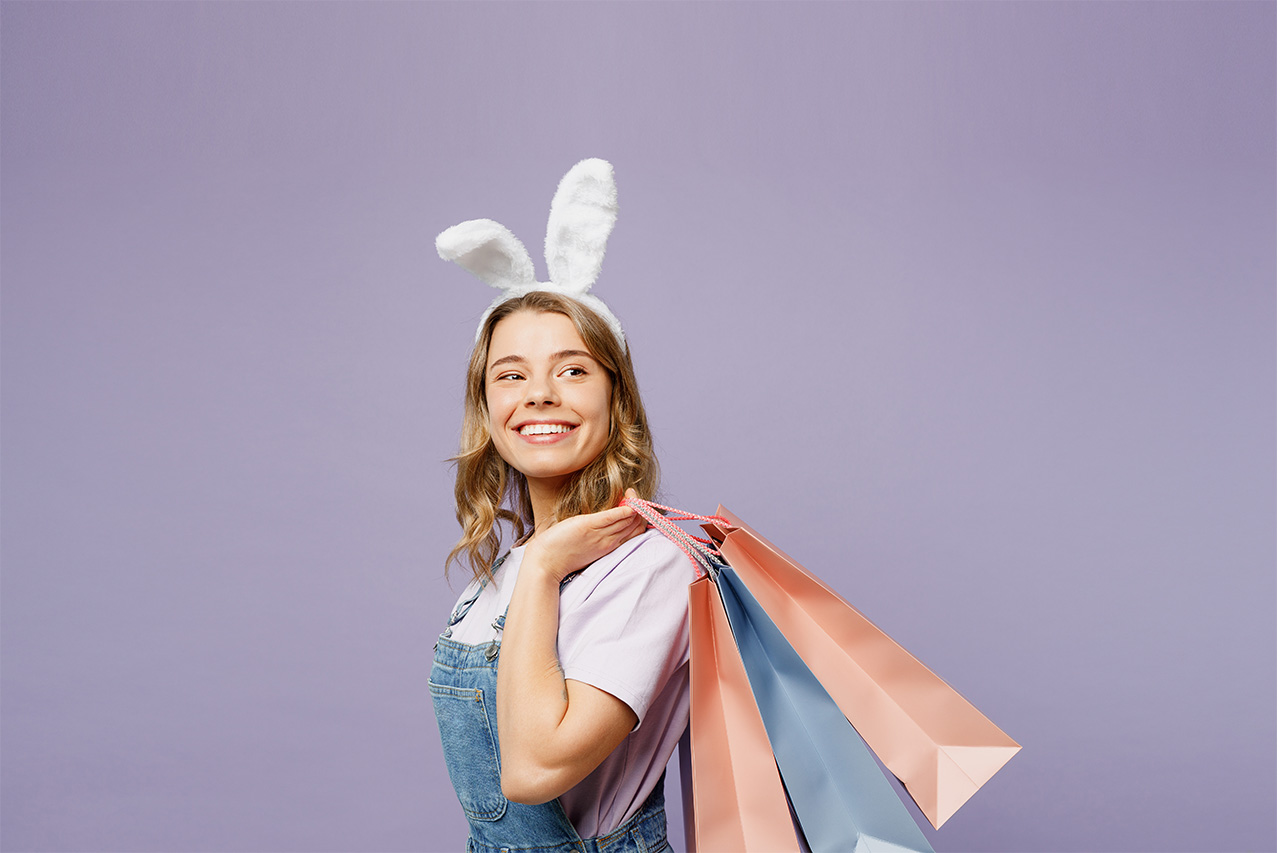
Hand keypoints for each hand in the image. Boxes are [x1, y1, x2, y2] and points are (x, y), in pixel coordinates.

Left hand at [523, 490, 647, 582]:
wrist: (545, 564)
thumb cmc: (563, 553)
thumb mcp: (587, 544)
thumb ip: (598, 533)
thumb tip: (605, 518)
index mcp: (609, 546)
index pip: (636, 531)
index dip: (640, 517)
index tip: (633, 504)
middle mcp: (609, 542)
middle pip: (637, 525)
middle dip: (641, 508)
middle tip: (633, 495)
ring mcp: (600, 535)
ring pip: (629, 521)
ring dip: (634, 504)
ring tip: (630, 493)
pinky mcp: (588, 527)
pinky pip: (612, 518)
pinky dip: (623, 510)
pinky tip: (626, 501)